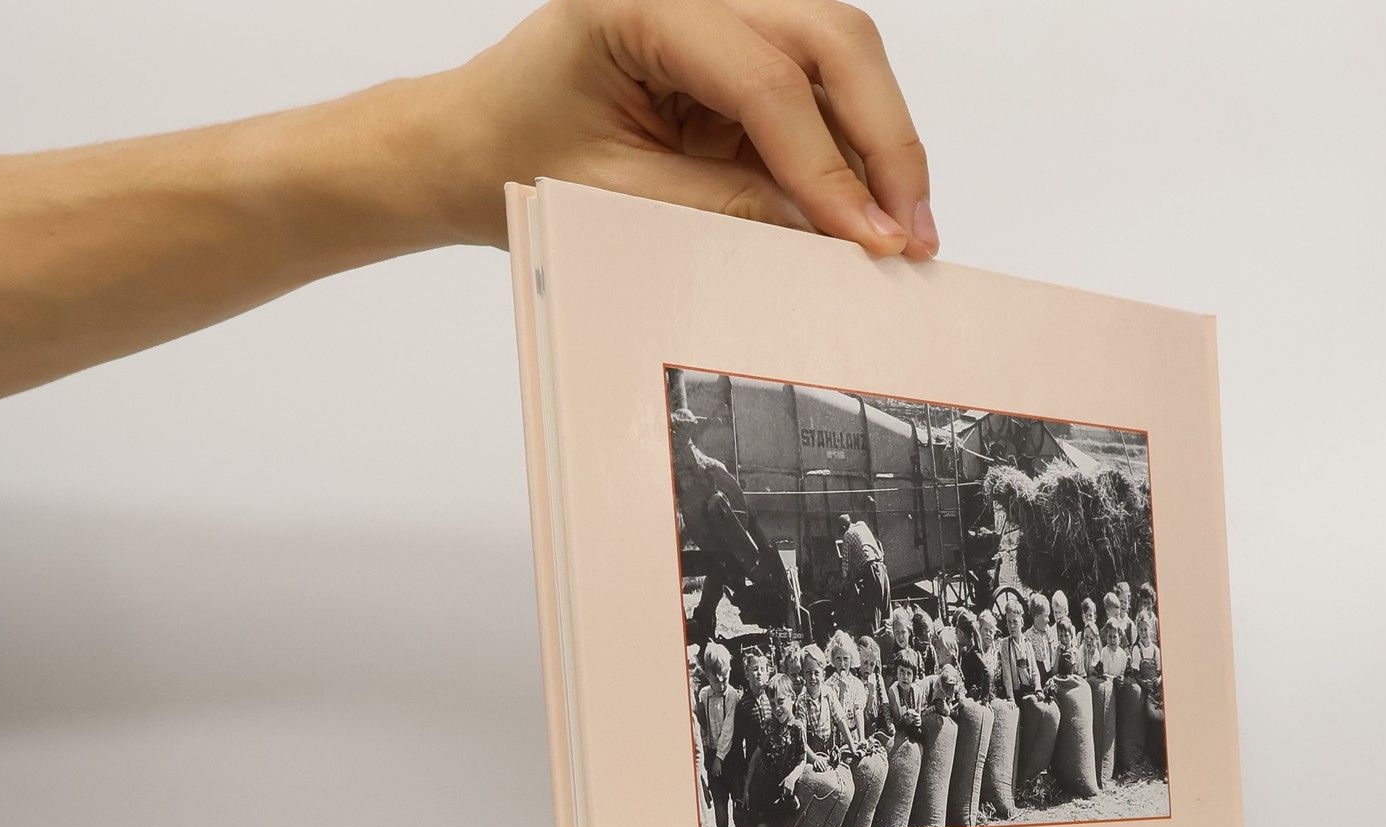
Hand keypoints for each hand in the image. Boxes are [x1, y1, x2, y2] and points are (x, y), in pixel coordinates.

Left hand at [415, 0, 934, 257]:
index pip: (767, 78)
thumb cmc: (521, 159)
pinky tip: (870, 211)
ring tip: (903, 231)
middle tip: (912, 234)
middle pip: (831, 39)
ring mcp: (724, 11)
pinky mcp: (741, 48)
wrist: (473, 144)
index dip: (829, 167)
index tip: (870, 242)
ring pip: (843, 54)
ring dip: (883, 143)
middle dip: (885, 140)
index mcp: (643, 3)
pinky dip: (854, 149)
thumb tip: (832, 239)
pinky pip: (822, 88)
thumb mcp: (620, 201)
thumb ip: (727, 210)